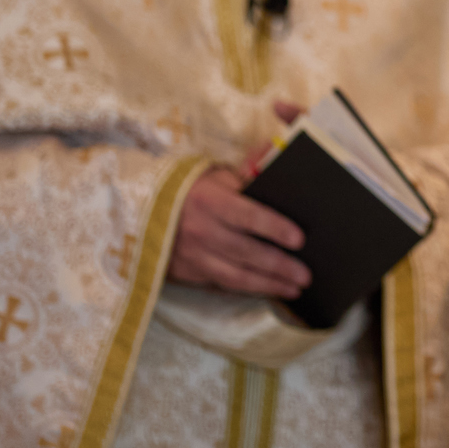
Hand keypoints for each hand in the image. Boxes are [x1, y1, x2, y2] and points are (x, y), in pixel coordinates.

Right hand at [167, 168, 308, 298]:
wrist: (142, 209)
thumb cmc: (190, 189)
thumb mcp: (215, 175)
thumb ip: (247, 172)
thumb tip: (275, 157)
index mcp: (211, 201)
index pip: (249, 216)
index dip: (275, 228)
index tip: (300, 240)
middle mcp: (201, 230)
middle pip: (246, 252)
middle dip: (279, 266)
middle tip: (306, 275)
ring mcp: (192, 255)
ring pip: (235, 276)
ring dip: (267, 284)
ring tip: (294, 289)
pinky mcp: (185, 272)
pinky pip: (220, 284)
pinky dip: (246, 289)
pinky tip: (266, 290)